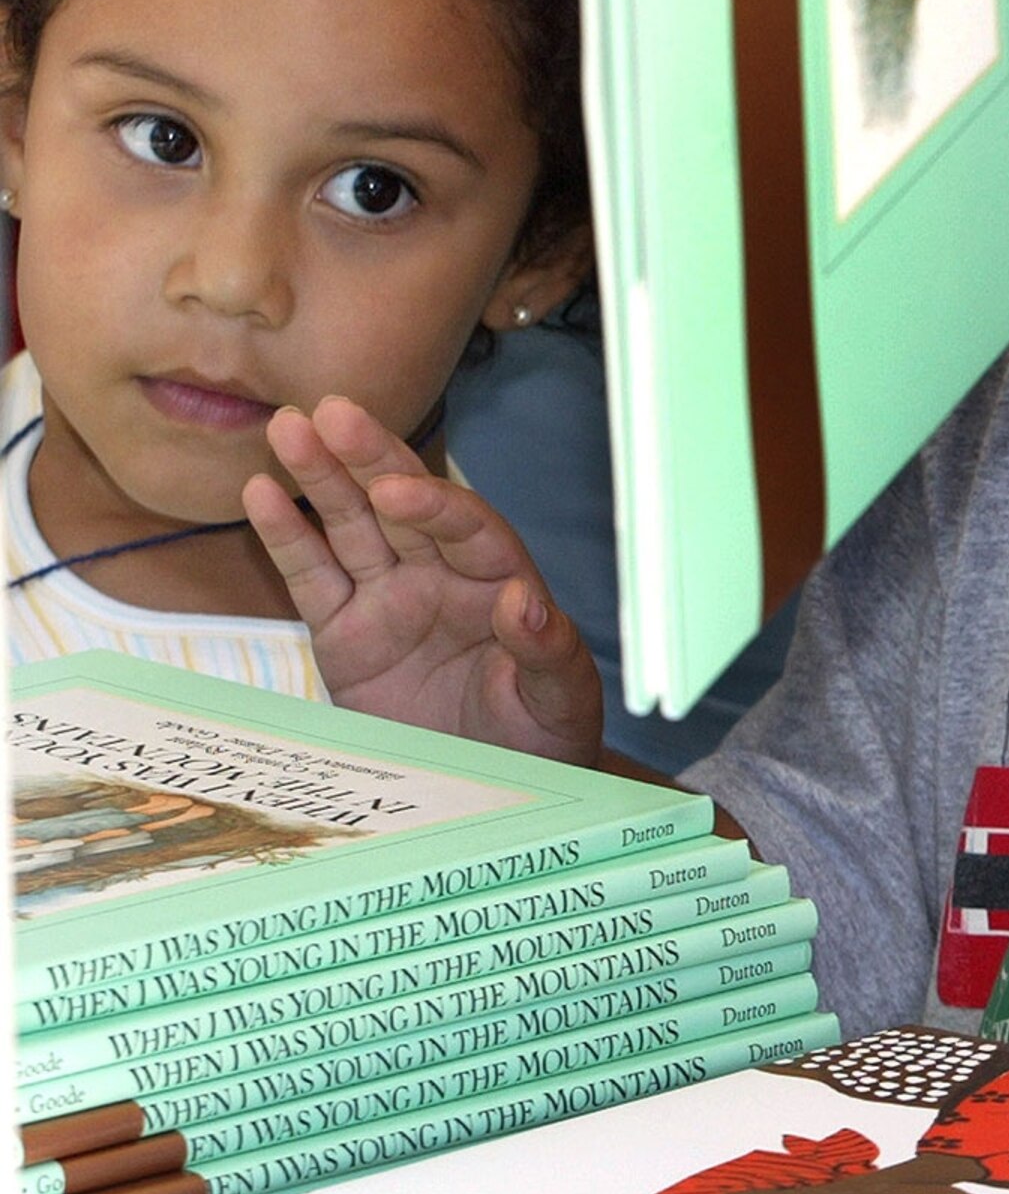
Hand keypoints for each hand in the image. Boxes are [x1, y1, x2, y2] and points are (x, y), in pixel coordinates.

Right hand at [249, 398, 604, 764]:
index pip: (468, 527)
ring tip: (288, 428)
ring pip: (350, 525)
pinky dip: (285, 536)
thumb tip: (522, 599)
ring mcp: (389, 598)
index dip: (433, 505)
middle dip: (370, 458)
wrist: (495, 782)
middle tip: (333, 411)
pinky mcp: (344, 632)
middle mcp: (442, 576)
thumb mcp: (562, 701)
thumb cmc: (542, 736)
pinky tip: (260, 492)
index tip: (396, 490)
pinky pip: (311, 576)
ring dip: (321, 477)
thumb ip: (547, 650)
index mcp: (500, 580)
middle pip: (402, 506)